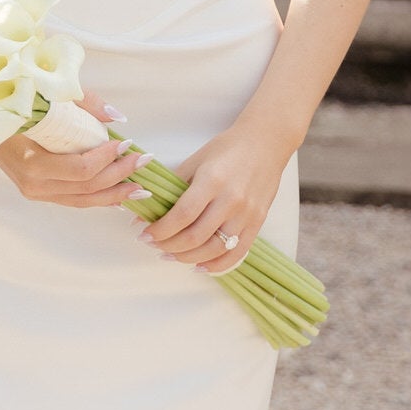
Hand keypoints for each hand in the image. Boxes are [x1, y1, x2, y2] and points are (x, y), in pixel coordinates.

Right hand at [0, 88, 140, 208]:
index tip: (126, 141)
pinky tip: (119, 196)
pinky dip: (99, 198)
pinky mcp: (39, 193)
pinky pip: (75, 200)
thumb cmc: (11, 105)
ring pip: (84, 200)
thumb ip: (84, 104)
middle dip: (120, 175)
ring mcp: (35, 192)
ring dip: (115, 194)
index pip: (81, 170)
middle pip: (87, 188)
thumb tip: (116, 117)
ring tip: (141, 187)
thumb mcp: (46, 96)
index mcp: (32, 162)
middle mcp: (33, 184)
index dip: (108, 159)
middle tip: (143, 159)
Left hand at [141, 121, 289, 273]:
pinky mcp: (258, 222)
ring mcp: (247, 214)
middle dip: (169, 246)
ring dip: (188, 258)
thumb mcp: (196, 160)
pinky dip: (217, 265)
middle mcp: (231, 200)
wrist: (265, 143)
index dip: (161, 230)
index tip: (145, 235)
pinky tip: (199, 266)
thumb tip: (147, 211)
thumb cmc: (226, 149)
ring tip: (171, 255)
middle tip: (154, 246)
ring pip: (214, 248)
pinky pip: (237, 253)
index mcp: (212, 181)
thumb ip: (173, 186)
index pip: (182, 215)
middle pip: (196, 236)